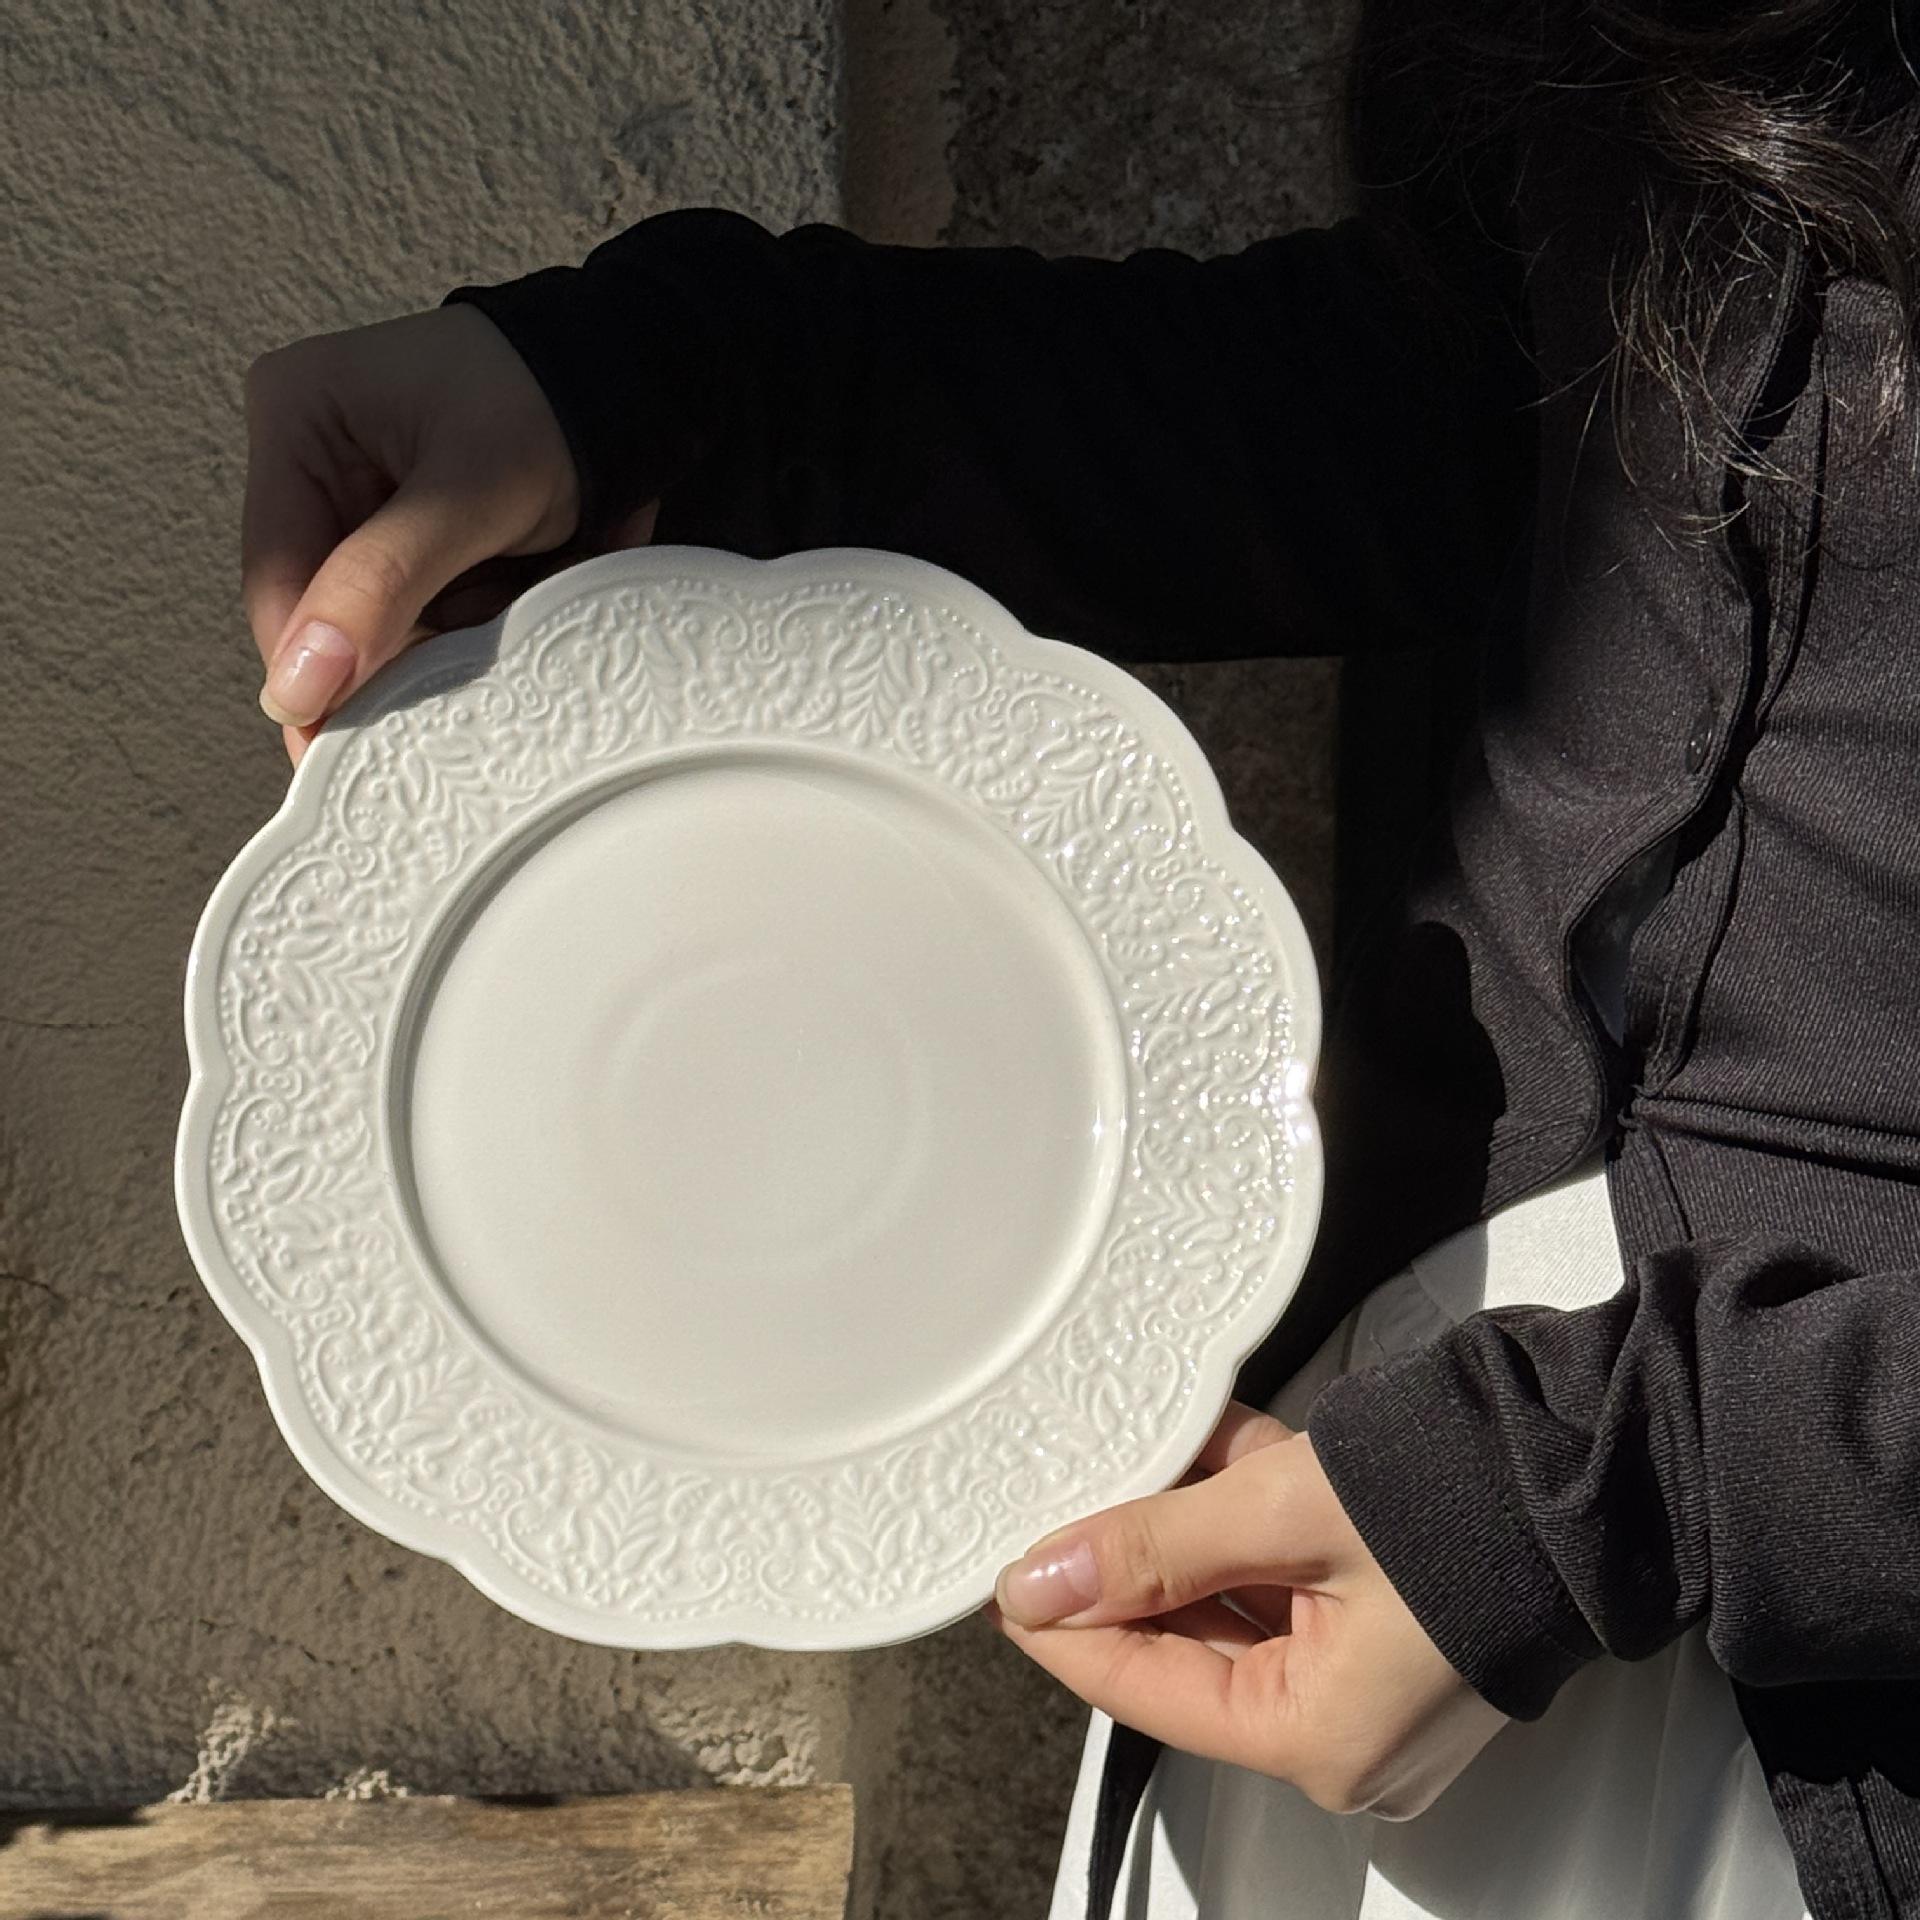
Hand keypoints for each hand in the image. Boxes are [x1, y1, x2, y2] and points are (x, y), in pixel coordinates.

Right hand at [240, 301, 659, 764]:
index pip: (275, 574)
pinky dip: (470, 630)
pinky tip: (513, 598)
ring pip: (379, 626)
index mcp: (296, 416)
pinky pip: (426, 620)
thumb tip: (298, 684)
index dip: (303, 667)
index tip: (332, 748)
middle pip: (321, 608)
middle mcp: (316, 462)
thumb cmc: (551, 404)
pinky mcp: (417, 544)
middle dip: (391, 650)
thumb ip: (379, 586)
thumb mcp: (464, 493)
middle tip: (447, 684)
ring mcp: (366, 506)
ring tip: (508, 599)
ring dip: (442, 642)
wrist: (635, 386)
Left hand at [985, 1400, 1506, 1818]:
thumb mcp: (1281, 1512)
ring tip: (1144, 1456)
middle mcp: (1346, 1730)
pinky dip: (1251, 1515)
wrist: (1605, 1456)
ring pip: (1241, 1598)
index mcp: (1318, 1738)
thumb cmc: (1471, 1500)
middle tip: (1067, 1503)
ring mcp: (1376, 1681)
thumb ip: (1153, 1548)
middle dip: (1134, 1560)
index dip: (1065, 1628)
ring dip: (1193, 1522)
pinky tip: (1215, 1450)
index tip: (1008, 1581)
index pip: (1147, 1690)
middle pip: (1193, 1644)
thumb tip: (1045, 1582)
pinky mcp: (1396, 1625)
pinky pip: (1294, 1577)